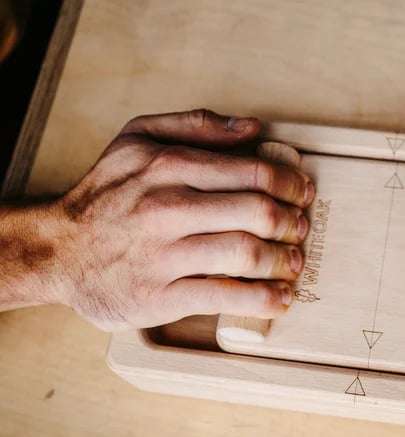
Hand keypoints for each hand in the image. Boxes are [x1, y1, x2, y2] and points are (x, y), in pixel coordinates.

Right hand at [41, 109, 312, 330]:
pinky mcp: (160, 295)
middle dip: (293, 223)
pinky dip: (263, 299)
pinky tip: (280, 297)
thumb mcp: (137, 139)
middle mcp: (167, 208)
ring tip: (295, 263)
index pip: (253, 173)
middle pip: (257, 213)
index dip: (290, 185)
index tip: (303, 194)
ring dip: (285, 260)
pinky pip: (225, 297)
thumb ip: (196, 125)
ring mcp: (163, 254)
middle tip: (302, 230)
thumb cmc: (107, 195)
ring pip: (246, 254)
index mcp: (168, 166)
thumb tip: (252, 128)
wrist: (58, 250)